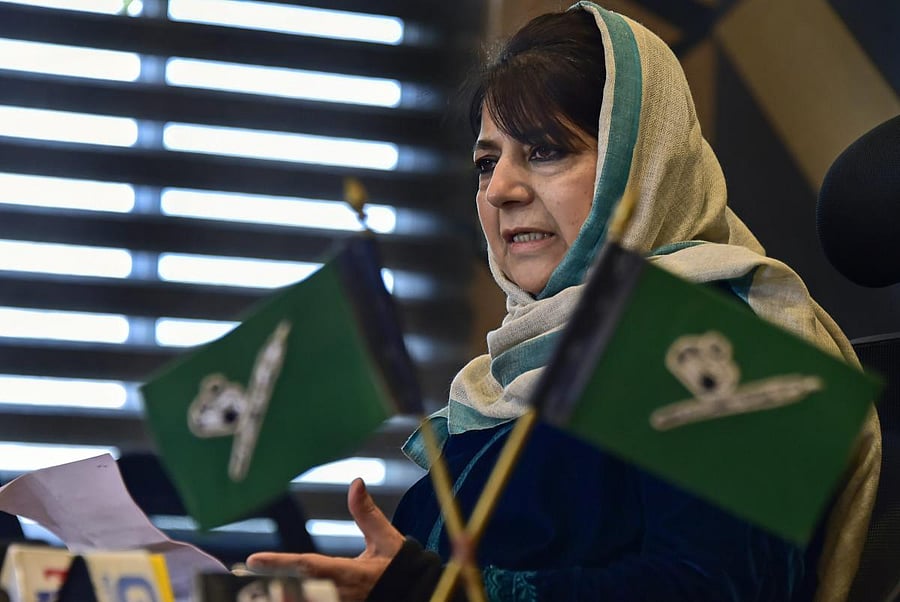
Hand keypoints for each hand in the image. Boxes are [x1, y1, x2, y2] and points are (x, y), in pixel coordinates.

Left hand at [247, 478, 404, 601]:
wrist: (419, 595)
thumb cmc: (401, 567)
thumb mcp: (386, 539)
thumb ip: (367, 513)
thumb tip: (356, 483)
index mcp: (350, 573)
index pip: (309, 566)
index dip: (280, 563)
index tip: (252, 560)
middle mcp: (342, 595)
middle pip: (298, 594)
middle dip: (274, 589)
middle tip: (248, 579)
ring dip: (283, 599)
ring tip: (255, 594)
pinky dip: (296, 601)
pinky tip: (278, 597)